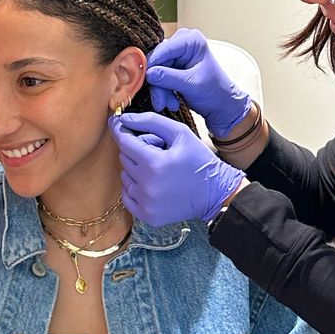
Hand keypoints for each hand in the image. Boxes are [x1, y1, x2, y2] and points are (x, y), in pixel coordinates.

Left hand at [112, 114, 245, 225]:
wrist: (215, 193)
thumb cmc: (199, 159)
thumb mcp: (180, 133)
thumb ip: (150, 121)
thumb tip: (124, 118)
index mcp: (154, 163)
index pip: (124, 142)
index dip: (121, 131)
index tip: (119, 124)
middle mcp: (147, 185)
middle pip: (124, 158)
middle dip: (136, 150)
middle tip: (156, 151)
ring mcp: (146, 203)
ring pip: (124, 177)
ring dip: (135, 170)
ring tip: (157, 169)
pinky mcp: (147, 215)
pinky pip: (127, 196)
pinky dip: (135, 188)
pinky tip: (152, 183)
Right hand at [144, 28, 252, 135]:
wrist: (222, 105)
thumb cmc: (216, 92)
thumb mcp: (192, 85)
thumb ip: (169, 78)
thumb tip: (148, 73)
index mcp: (192, 40)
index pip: (164, 49)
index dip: (152, 65)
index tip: (145, 79)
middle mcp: (182, 43)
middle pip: (157, 61)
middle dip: (157, 83)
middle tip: (160, 102)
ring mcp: (176, 55)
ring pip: (155, 71)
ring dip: (160, 91)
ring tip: (169, 104)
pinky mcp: (171, 67)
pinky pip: (158, 78)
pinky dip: (162, 92)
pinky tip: (171, 102)